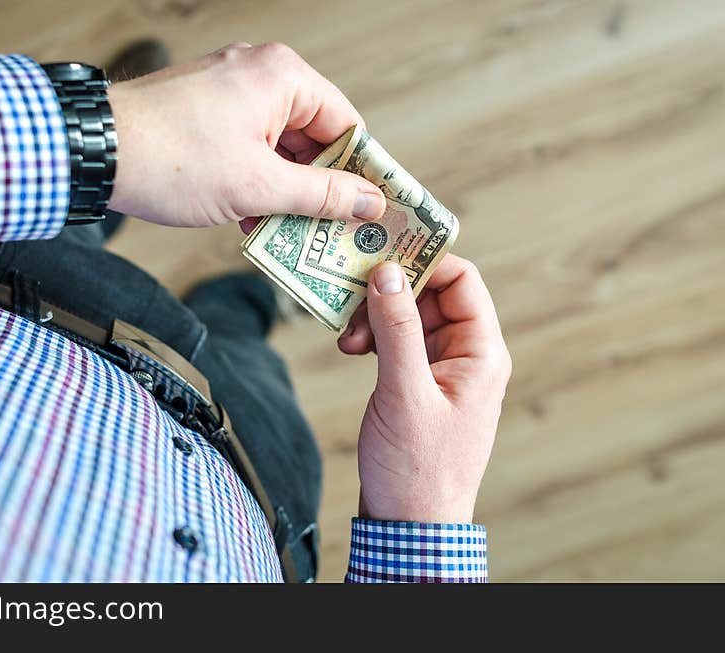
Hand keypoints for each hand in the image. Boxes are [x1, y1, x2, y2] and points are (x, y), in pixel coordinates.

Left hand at [106, 42, 385, 227]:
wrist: (93, 152)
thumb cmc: (172, 160)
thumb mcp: (258, 186)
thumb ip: (321, 195)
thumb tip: (369, 202)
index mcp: (282, 77)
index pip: (346, 124)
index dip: (361, 170)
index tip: (371, 209)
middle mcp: (259, 73)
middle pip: (314, 136)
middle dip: (319, 187)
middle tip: (331, 231)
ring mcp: (229, 90)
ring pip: (280, 146)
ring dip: (285, 191)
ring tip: (289, 233)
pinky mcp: (206, 111)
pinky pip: (250, 145)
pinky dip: (256, 180)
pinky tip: (254, 219)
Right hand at [338, 256, 510, 522]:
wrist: (410, 526)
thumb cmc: (419, 470)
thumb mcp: (405, 394)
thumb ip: (398, 330)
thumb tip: (388, 273)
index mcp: (481, 353)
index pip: (461, 281)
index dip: (424, 259)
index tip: (380, 251)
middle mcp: (465, 355)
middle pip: (430, 294)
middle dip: (388, 291)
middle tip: (350, 297)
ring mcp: (440, 370)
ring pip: (408, 316)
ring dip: (374, 316)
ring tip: (346, 337)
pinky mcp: (416, 384)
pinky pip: (396, 342)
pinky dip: (372, 338)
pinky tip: (350, 349)